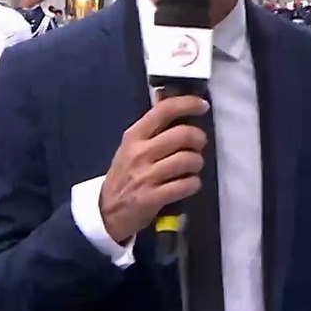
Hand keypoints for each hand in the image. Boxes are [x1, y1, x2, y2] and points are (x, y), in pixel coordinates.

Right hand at [98, 95, 210, 243]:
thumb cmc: (125, 174)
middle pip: (183, 134)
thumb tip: (171, 99)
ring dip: (197, 163)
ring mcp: (146, 176)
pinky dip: (193, 184)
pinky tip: (188, 184)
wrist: (107, 211)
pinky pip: (186, 185)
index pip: (164, 110)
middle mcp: (140, 153)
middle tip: (198, 145)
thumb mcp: (132, 146)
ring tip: (192, 167)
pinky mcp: (153, 198)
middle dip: (198, 138)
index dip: (188, 104)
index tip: (202, 105)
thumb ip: (153, 128)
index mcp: (134, 136)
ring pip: (188, 160)